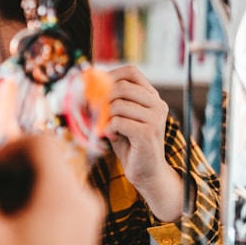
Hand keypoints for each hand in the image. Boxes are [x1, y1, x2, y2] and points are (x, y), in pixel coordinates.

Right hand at [0, 135, 102, 244]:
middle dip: (18, 165)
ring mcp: (91, 208)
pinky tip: (24, 220)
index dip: (12, 145)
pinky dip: (41, 193)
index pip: (41, 141)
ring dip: (29, 180)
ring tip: (9, 209)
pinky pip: (64, 189)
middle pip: (48, 156)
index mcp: (62, 196)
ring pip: (55, 172)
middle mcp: (84, 197)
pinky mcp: (90, 219)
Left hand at [105, 65, 182, 221]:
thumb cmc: (130, 143)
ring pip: (117, 105)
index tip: (94, 86)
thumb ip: (111, 101)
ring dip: (104, 118)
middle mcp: (157, 104)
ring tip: (108, 128)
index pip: (131, 72)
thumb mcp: (120, 117)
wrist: (146, 172)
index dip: (110, 75)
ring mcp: (155, 118)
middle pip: (122, 87)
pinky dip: (108, 129)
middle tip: (92, 110)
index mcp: (152, 97)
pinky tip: (113, 137)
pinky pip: (117, 122)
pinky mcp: (148, 133)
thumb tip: (87, 84)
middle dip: (101, 98)